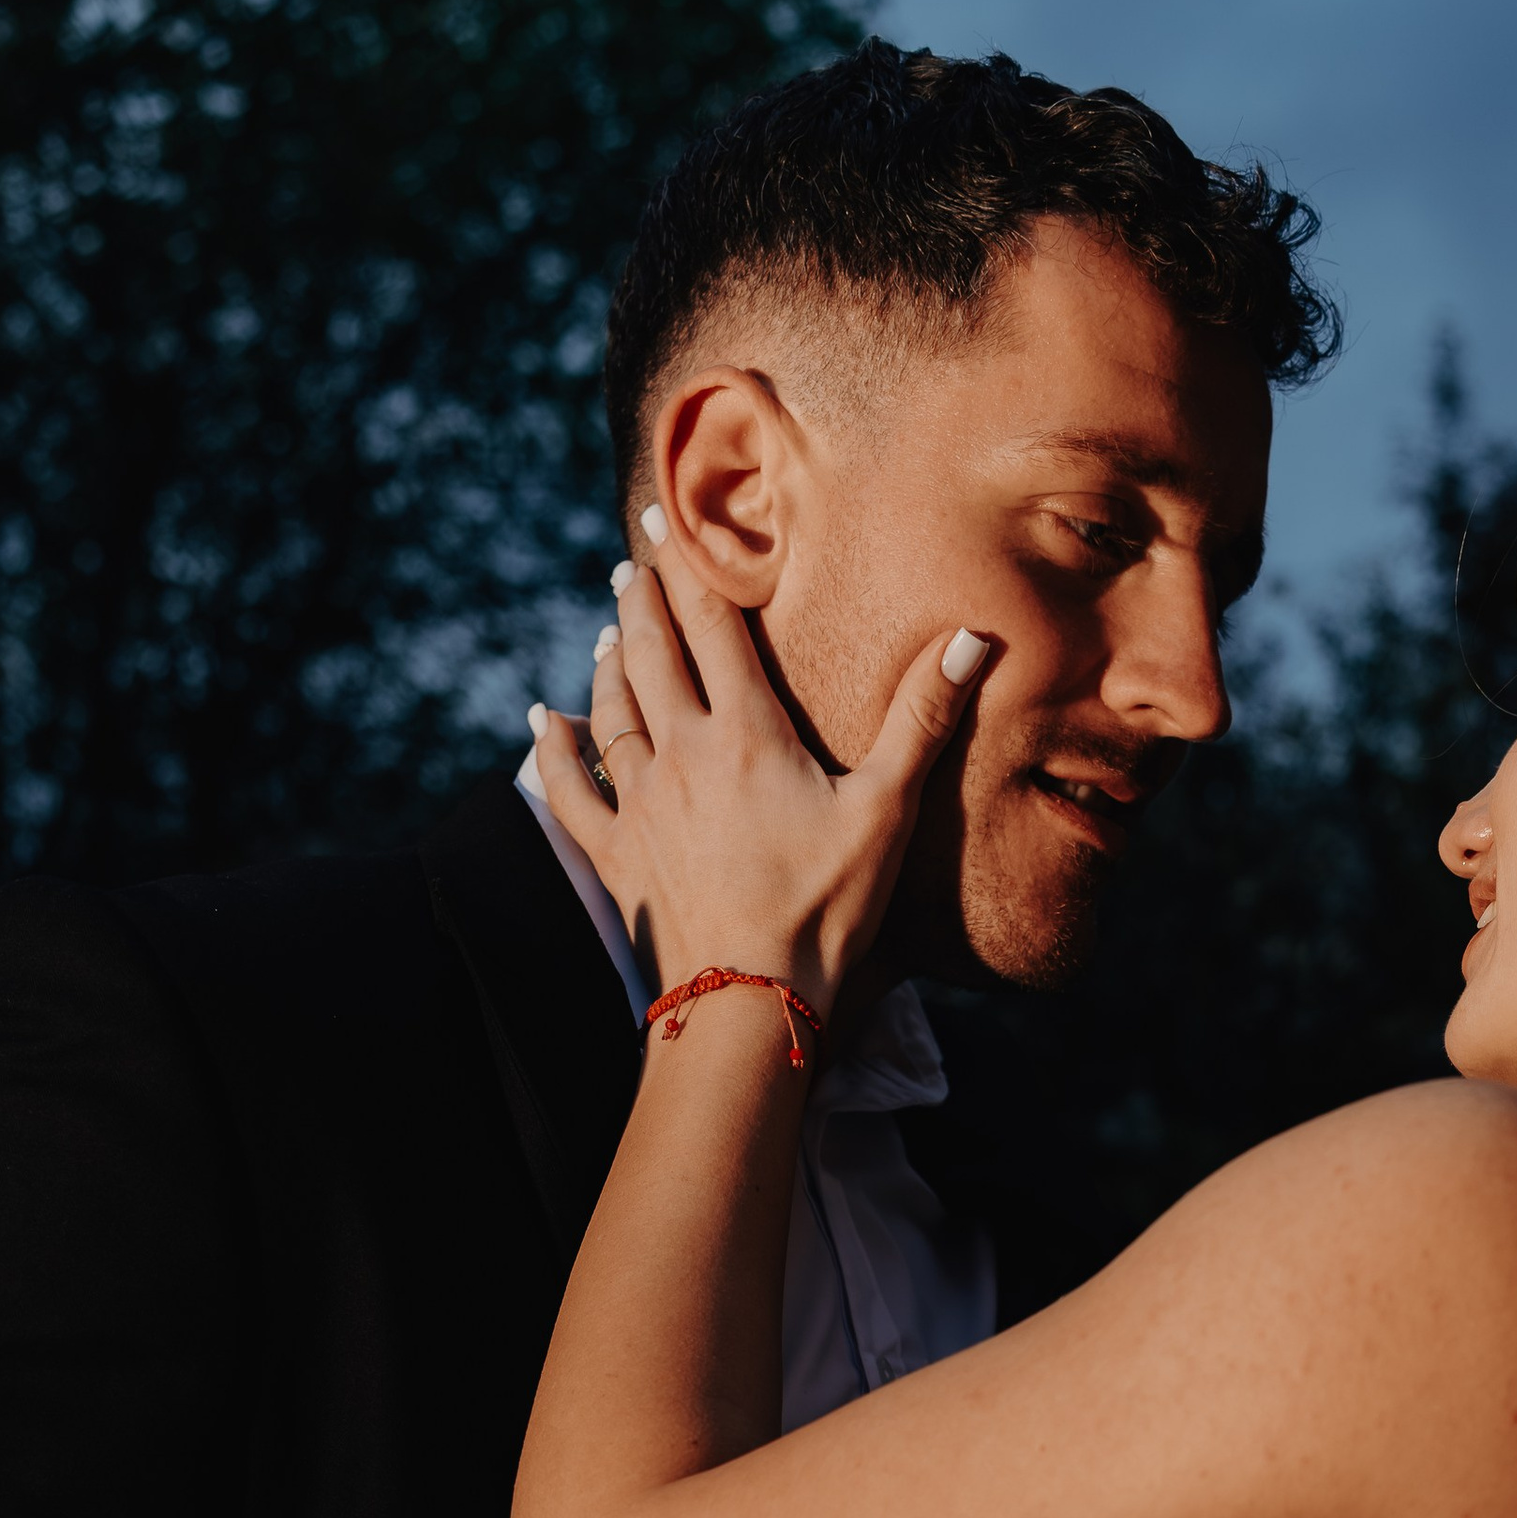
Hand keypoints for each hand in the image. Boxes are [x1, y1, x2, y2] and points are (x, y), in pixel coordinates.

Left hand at [533, 535, 992, 1016]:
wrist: (750, 1001)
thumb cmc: (825, 910)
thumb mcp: (886, 813)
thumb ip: (921, 719)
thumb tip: (973, 639)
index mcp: (747, 732)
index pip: (710, 624)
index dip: (689, 564)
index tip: (666, 516)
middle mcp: (681, 752)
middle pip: (650, 654)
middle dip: (640, 600)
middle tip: (631, 563)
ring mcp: (640, 803)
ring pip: (610, 709)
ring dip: (608, 662)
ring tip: (608, 629)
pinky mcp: (617, 855)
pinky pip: (570, 790)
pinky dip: (553, 751)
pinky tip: (543, 721)